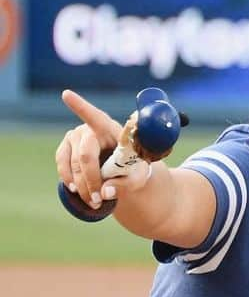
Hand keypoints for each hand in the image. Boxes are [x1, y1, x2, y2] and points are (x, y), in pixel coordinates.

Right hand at [56, 90, 151, 211]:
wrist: (124, 168)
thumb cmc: (133, 167)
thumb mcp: (137, 177)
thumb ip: (125, 184)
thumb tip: (105, 193)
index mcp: (113, 129)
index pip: (97, 117)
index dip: (80, 106)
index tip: (66, 95)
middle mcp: (90, 129)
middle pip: (86, 156)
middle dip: (91, 180)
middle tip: (98, 200)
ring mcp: (75, 136)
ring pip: (73, 164)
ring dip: (81, 186)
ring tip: (93, 201)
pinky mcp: (66, 147)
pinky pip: (62, 164)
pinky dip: (69, 179)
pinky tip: (75, 189)